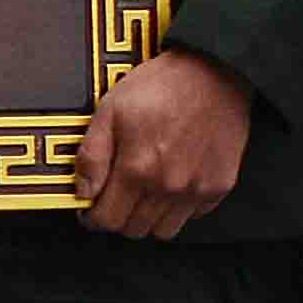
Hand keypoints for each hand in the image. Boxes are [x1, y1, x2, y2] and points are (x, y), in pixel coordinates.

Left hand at [77, 46, 253, 240]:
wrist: (214, 72)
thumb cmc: (162, 85)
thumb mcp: (110, 110)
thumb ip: (92, 155)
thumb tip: (83, 191)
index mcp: (137, 168)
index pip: (107, 220)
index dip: (92, 217)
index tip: (91, 208)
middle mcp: (168, 186)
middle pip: (134, 230)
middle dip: (118, 217)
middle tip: (116, 196)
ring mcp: (196, 189)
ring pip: (163, 231)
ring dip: (148, 218)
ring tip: (143, 192)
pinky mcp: (219, 186)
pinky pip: (193, 216)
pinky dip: (179, 208)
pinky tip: (171, 183)